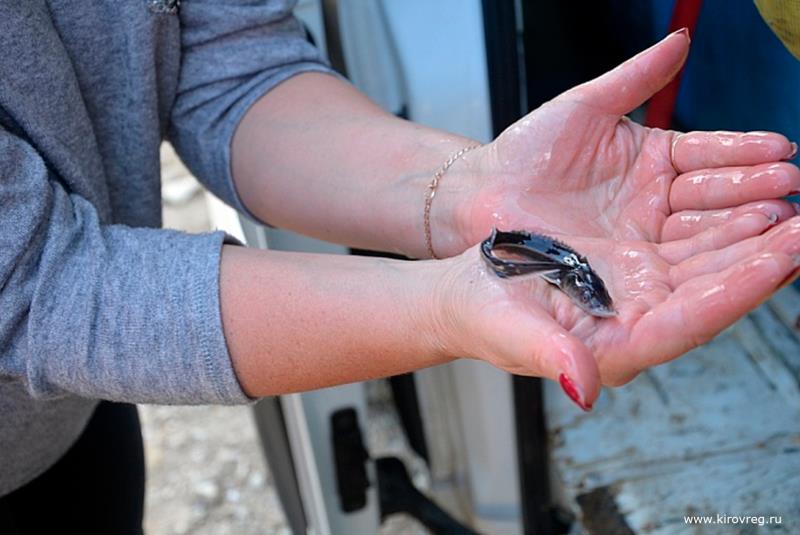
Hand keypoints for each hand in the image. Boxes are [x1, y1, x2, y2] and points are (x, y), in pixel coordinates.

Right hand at [435, 214, 799, 409]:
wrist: (466, 285)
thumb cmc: (482, 316)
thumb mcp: (508, 333)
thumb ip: (549, 357)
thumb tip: (584, 390)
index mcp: (619, 342)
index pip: (691, 320)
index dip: (737, 292)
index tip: (781, 261)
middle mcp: (641, 308)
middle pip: (714, 283)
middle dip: (762, 253)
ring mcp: (641, 274)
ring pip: (707, 251)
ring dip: (747, 223)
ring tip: (785, 191)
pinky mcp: (634, 243)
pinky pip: (684, 222)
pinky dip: (715, 200)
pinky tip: (743, 181)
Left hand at [441, 30, 798, 256]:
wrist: (484, 195)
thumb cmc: (526, 151)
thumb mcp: (583, 109)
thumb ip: (635, 78)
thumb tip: (680, 41)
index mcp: (655, 163)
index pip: (710, 158)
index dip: (744, 156)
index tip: (781, 152)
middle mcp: (657, 205)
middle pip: (718, 204)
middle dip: (758, 200)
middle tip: (794, 196)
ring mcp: (645, 241)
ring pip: (706, 240)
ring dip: (747, 237)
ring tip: (787, 232)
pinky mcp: (631, 275)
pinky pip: (679, 274)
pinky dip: (716, 270)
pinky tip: (751, 265)